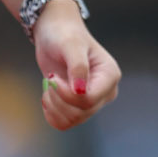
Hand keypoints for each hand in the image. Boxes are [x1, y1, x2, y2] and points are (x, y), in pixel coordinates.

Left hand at [32, 4, 120, 131]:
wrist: (54, 32)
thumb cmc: (64, 34)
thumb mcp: (70, 45)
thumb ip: (78, 67)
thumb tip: (81, 91)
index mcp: (110, 76)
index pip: (90, 100)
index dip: (67, 95)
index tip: (52, 78)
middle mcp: (105, 91)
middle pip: (81, 113)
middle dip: (58, 99)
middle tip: (49, 79)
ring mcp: (92, 100)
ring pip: (73, 120)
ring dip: (54, 106)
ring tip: (48, 85)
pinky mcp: (78, 105)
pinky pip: (65, 123)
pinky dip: (52, 114)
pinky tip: (47, 97)